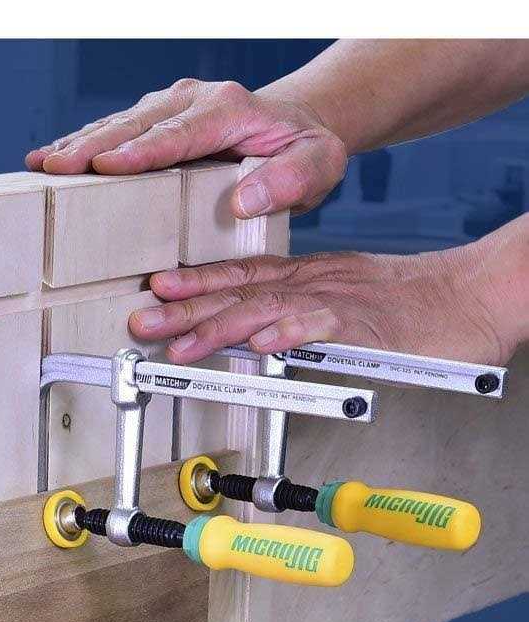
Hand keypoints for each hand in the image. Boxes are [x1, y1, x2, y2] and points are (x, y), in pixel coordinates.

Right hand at [25, 78, 347, 216]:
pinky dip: (80, 145)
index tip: (108, 166)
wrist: (297, 127)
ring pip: (117, 123)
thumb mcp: (319, 165)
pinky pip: (113, 130)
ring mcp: (170, 106)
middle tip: (56, 168)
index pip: (181, 133)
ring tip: (40, 166)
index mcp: (231, 109)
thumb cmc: (306, 151)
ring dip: (77, 145)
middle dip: (93, 146)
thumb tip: (244, 199)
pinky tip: (48, 160)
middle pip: (137, 124)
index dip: (143, 150)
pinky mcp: (153, 118)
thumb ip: (291, 180)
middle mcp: (194, 99)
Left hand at [129, 246, 513, 366]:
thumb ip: (298, 316)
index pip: (242, 276)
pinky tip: (263, 345)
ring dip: (221, 326)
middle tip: (144, 321)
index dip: (196, 284)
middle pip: (240, 293)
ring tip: (183, 341)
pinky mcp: (367, 323)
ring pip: (268, 310)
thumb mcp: (341, 304)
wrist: (476, 294)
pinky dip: (291, 334)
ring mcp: (338, 301)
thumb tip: (256, 337)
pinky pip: (323, 327)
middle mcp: (315, 283)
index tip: (157, 291)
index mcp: (308, 277)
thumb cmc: (414, 304)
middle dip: (187, 309)